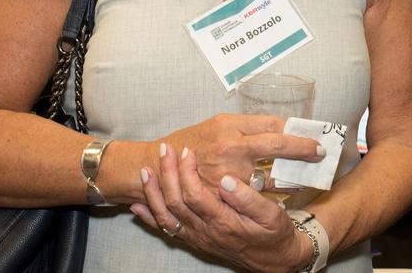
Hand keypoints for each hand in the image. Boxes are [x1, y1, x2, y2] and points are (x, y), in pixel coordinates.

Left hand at [131, 144, 312, 272]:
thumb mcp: (271, 215)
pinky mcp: (194, 240)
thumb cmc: (274, 234)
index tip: (188, 151)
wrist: (273, 261)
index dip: (187, 171)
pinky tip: (137, 206)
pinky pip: (166, 230)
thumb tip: (226, 179)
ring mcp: (197, 237)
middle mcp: (205, 232)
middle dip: (166, 174)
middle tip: (164, 150)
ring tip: (145, 171)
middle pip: (175, 202)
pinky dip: (150, 217)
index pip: (194, 194)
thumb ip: (248, 198)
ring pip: (165, 216)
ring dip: (152, 193)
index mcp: (223, 222)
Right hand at [157, 113, 324, 188]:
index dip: (298, 133)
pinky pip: (256, 199)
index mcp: (230, 126)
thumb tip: (283, 126)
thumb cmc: (194, 140)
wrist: (160, 165)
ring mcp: (228, 173)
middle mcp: (230, 148)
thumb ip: (250, 126)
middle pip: (278, 148)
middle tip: (320, 155)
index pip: (274, 127)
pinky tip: (284, 198)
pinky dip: (273, 198)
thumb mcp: (221, 123)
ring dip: (292, 180)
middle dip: (303, 153)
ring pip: (271, 179)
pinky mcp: (223, 196)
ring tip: (306, 180)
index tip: (316, 138)